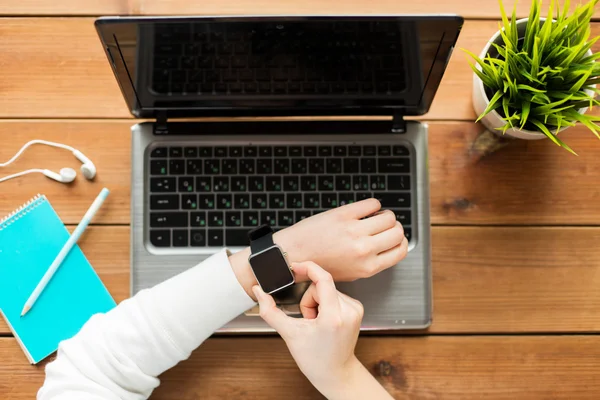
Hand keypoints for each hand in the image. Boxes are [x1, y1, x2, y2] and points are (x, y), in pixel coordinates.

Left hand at [229, 198, 406, 299]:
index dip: (401, 242)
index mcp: (368, 267)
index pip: (401, 250)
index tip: (395, 238)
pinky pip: (372, 203)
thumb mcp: (350, 273)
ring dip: (385, 214)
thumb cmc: (318, 264)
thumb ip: (371, 262)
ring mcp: (354, 231)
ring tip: (375, 216)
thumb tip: (387, 247)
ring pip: (389, 216)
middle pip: (398, 232)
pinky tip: (365, 209)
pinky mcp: (344, 215)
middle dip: (394, 227)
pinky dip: (373, 204)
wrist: (293, 255)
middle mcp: (364, 249)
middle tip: (384, 226)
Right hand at [253, 261, 392, 399]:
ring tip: (316, 323)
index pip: (323, 279)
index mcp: (333, 317)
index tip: (295, 267)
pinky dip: (326, 304)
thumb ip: (270, 310)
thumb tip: (258, 291)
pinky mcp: (357, 308)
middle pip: (321, 285)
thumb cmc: (315, 359)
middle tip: (308, 320)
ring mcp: (355, 309)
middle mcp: (349, 311)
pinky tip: (325, 321)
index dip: (307, 268)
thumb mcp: (289, 334)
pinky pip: (335, 294)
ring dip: (317, 302)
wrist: (335, 373)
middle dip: (308, 299)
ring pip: (327, 289)